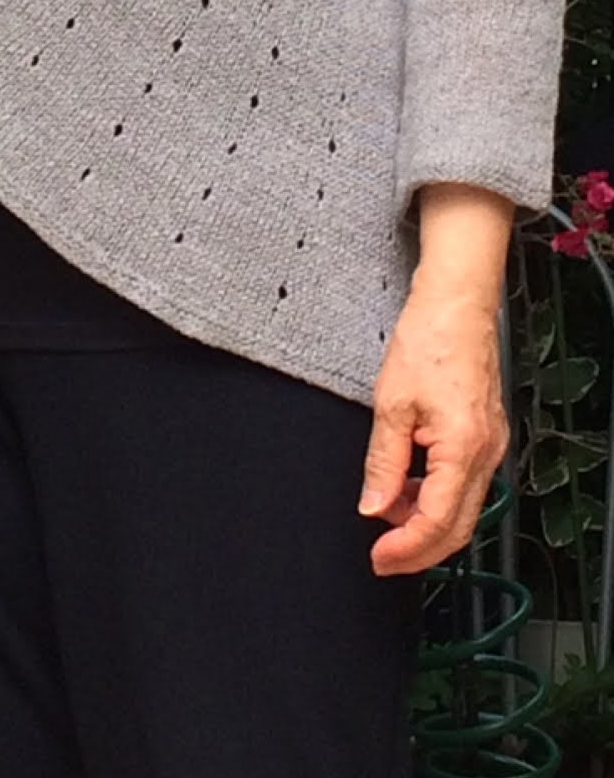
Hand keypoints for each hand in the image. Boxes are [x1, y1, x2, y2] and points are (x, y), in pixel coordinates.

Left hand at [359, 281, 509, 576]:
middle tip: (382, 557)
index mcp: (464, 448)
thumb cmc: (429, 340)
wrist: (456, 305)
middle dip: (420, 549)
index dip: (407, 549)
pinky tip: (408, 488)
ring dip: (426, 521)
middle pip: (459, 527)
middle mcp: (486, 453)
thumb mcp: (391, 404)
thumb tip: (374, 506)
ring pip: (464, 508)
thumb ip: (383, 462)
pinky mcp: (486, 436)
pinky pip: (465, 483)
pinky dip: (436, 496)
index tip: (379, 559)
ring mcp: (491, 446)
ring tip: (386, 516)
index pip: (438, 521)